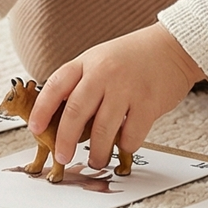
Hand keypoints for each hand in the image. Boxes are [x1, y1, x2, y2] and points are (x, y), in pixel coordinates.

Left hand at [29, 23, 203, 173]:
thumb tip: (59, 119)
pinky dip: (124, 146)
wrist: (172, 47)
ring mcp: (126, 88)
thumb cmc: (132, 57)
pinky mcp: (148, 103)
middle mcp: (103, 73)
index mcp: (86, 62)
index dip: (41, 110)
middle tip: (62, 156)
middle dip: (65, 140)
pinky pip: (131, 135)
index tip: (34, 129)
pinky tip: (123, 146)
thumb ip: (80, 84)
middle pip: (75, 112)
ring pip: (102, 129)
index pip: (56, 86)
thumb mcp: (98, 60)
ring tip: (94, 160)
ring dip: (96, 151)